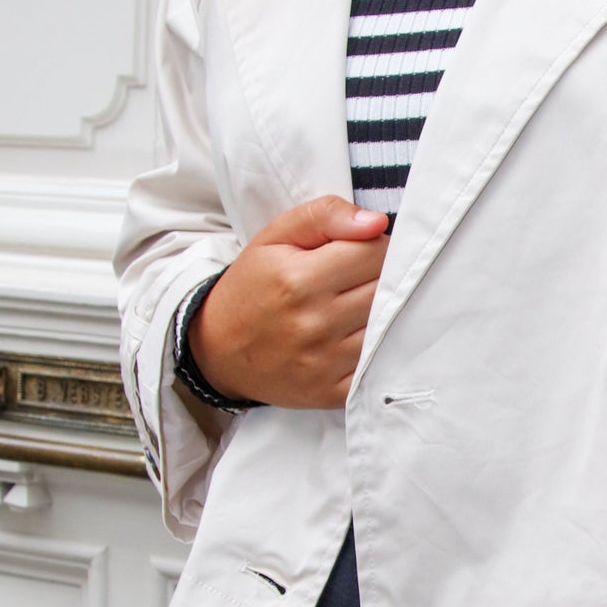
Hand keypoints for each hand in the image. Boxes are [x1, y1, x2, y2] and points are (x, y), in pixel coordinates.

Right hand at [188, 195, 388, 407]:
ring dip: (385, 314)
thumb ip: (325, 215)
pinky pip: (378, 367)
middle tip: (362, 278)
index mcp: (299, 279)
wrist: (217, 349)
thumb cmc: (253, 286)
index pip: (376, 253)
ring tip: (360, 306)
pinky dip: (379, 352)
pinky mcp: (331, 392)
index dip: (377, 246)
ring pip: (389, 327)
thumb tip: (377, 223)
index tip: (363, 251)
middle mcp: (314, 322)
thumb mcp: (276, 236)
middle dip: (384, 277)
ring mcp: (324, 362)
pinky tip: (359, 338)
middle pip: (388, 289)